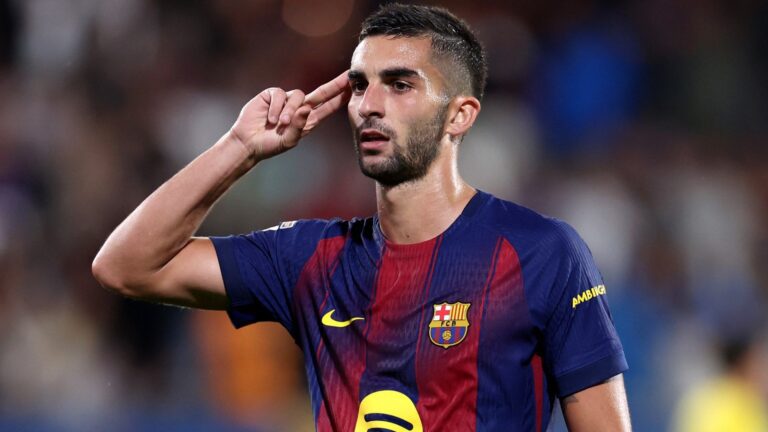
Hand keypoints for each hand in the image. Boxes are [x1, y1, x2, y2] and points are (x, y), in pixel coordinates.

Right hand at [228, 71, 350, 160]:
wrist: (248, 142)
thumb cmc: (270, 144)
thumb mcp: (288, 140)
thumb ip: (299, 126)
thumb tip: (306, 107)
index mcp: (308, 120)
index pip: (328, 107)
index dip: (340, 97)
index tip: (352, 88)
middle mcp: (300, 107)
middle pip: (321, 93)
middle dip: (335, 85)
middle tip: (348, 77)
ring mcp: (286, 100)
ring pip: (297, 95)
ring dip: (290, 110)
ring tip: (281, 124)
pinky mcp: (272, 95)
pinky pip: (280, 95)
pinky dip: (276, 108)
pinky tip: (270, 119)